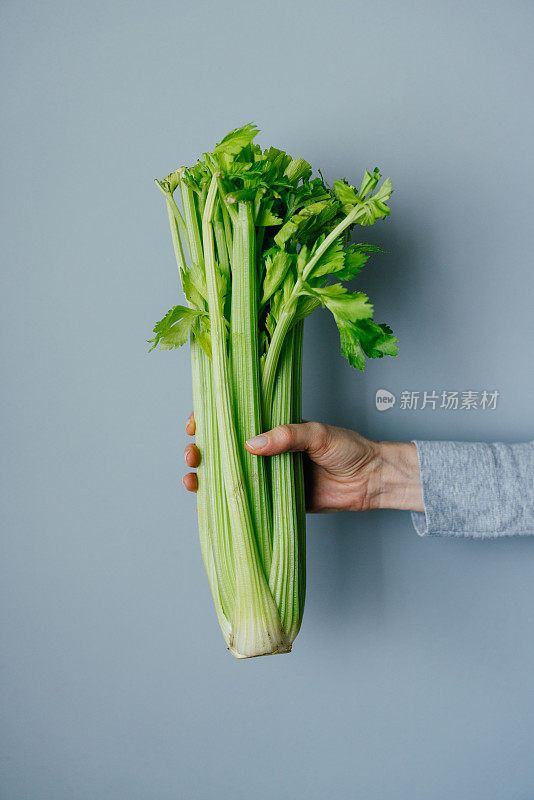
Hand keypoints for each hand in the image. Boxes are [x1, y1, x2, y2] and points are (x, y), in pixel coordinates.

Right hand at [183, 415, 423, 512]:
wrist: (371, 479)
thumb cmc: (348, 448)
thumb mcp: (318, 433)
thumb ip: (286, 436)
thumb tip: (251, 443)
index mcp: (272, 428)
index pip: (233, 420)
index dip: (209, 421)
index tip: (195, 424)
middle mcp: (265, 452)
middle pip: (222, 450)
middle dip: (200, 451)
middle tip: (193, 455)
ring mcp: (268, 477)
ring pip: (228, 477)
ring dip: (205, 479)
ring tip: (192, 481)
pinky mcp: (275, 502)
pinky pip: (245, 504)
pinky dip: (223, 506)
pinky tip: (205, 509)